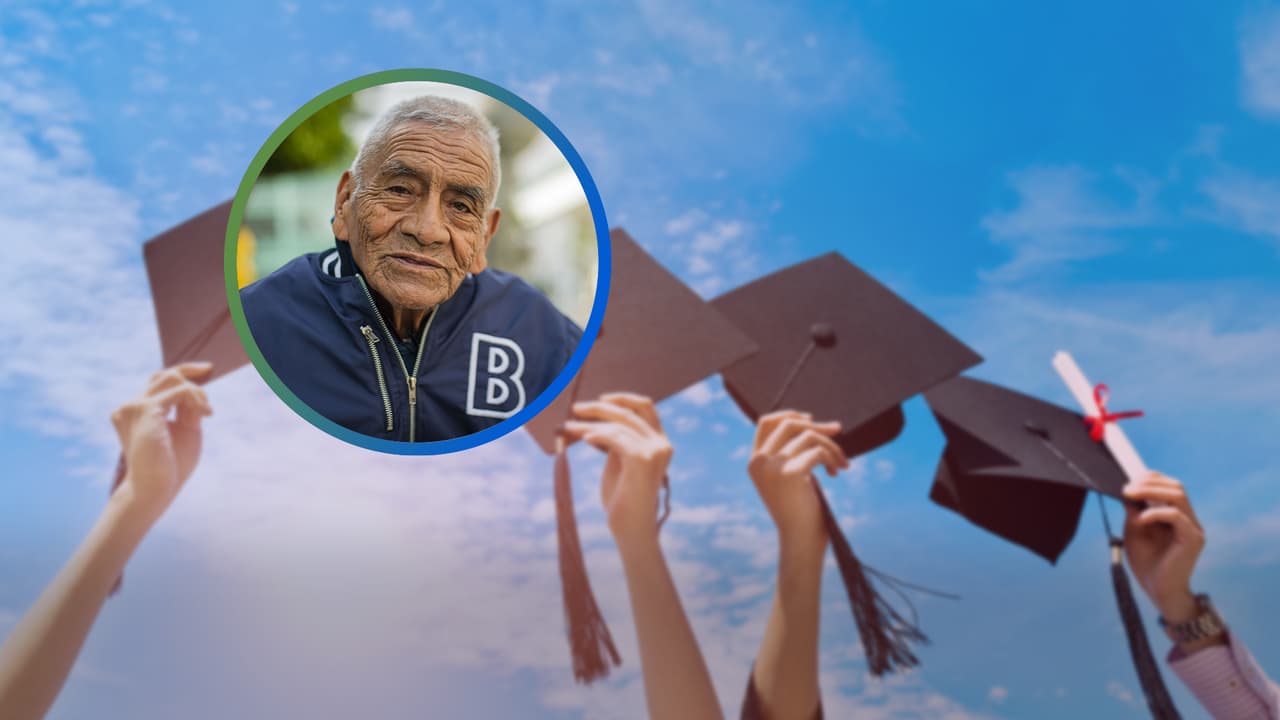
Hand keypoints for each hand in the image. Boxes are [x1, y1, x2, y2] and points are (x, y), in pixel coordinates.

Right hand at [110, 363, 212, 523]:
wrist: (155, 488)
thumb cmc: (170, 466)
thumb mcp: (184, 430)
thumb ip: (188, 409)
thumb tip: (197, 390)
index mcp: (135, 412)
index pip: (158, 381)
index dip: (183, 370)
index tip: (207, 370)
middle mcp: (129, 406)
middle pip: (164, 374)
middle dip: (192, 375)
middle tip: (210, 384)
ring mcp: (134, 406)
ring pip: (173, 378)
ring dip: (197, 392)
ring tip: (207, 412)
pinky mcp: (146, 409)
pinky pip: (180, 390)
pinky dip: (197, 399)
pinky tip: (206, 414)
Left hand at [564, 393, 670, 546]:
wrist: (631, 529)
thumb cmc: (622, 499)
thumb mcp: (619, 462)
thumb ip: (617, 440)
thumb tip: (595, 421)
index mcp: (660, 442)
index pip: (646, 407)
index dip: (623, 398)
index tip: (600, 399)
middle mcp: (662, 443)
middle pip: (630, 411)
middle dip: (600, 408)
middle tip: (576, 408)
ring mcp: (655, 451)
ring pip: (618, 425)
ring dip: (589, 424)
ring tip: (569, 428)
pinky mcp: (643, 459)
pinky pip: (615, 438)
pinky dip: (597, 434)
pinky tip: (585, 438)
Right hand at [748, 410, 847, 548]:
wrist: (800, 540)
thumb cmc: (800, 512)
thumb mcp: (789, 477)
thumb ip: (790, 453)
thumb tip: (811, 423)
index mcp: (755, 462)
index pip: (766, 423)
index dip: (790, 415)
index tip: (812, 419)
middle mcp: (758, 462)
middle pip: (788, 424)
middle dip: (817, 426)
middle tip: (838, 429)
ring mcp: (772, 467)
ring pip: (808, 436)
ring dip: (831, 447)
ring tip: (841, 463)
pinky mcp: (789, 474)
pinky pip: (818, 452)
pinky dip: (832, 458)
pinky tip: (836, 472)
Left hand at [1122, 472, 1204, 622]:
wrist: (1157, 591)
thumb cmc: (1146, 562)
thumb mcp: (1134, 530)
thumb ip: (1134, 510)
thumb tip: (1128, 489)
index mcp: (1176, 515)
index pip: (1169, 486)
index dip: (1150, 478)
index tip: (1127, 481)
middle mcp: (1189, 519)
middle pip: (1176, 486)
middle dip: (1148, 482)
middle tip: (1126, 488)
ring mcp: (1193, 528)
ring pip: (1178, 496)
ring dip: (1151, 491)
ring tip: (1130, 495)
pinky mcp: (1193, 539)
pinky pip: (1177, 516)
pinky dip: (1155, 513)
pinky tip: (1140, 519)